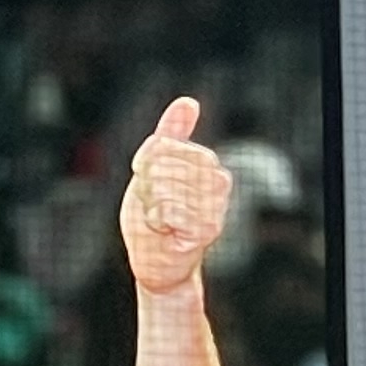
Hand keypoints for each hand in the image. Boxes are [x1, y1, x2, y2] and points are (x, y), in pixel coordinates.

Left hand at [120, 94, 231, 296]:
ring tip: (159, 217)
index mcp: (207, 164)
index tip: (146, 178)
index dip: (147, 161)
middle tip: (153, 203)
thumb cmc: (155, 215)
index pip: (165, 144)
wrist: (157, 263)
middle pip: (163, 164)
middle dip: (147, 184)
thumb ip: (171, 135)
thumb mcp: (156, 169)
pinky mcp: (206, 230)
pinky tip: (163, 229)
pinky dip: (155, 219)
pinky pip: (168, 209)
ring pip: (164, 186)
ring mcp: (215, 206)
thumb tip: (189, 102)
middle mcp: (218, 183)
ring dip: (150, 203)